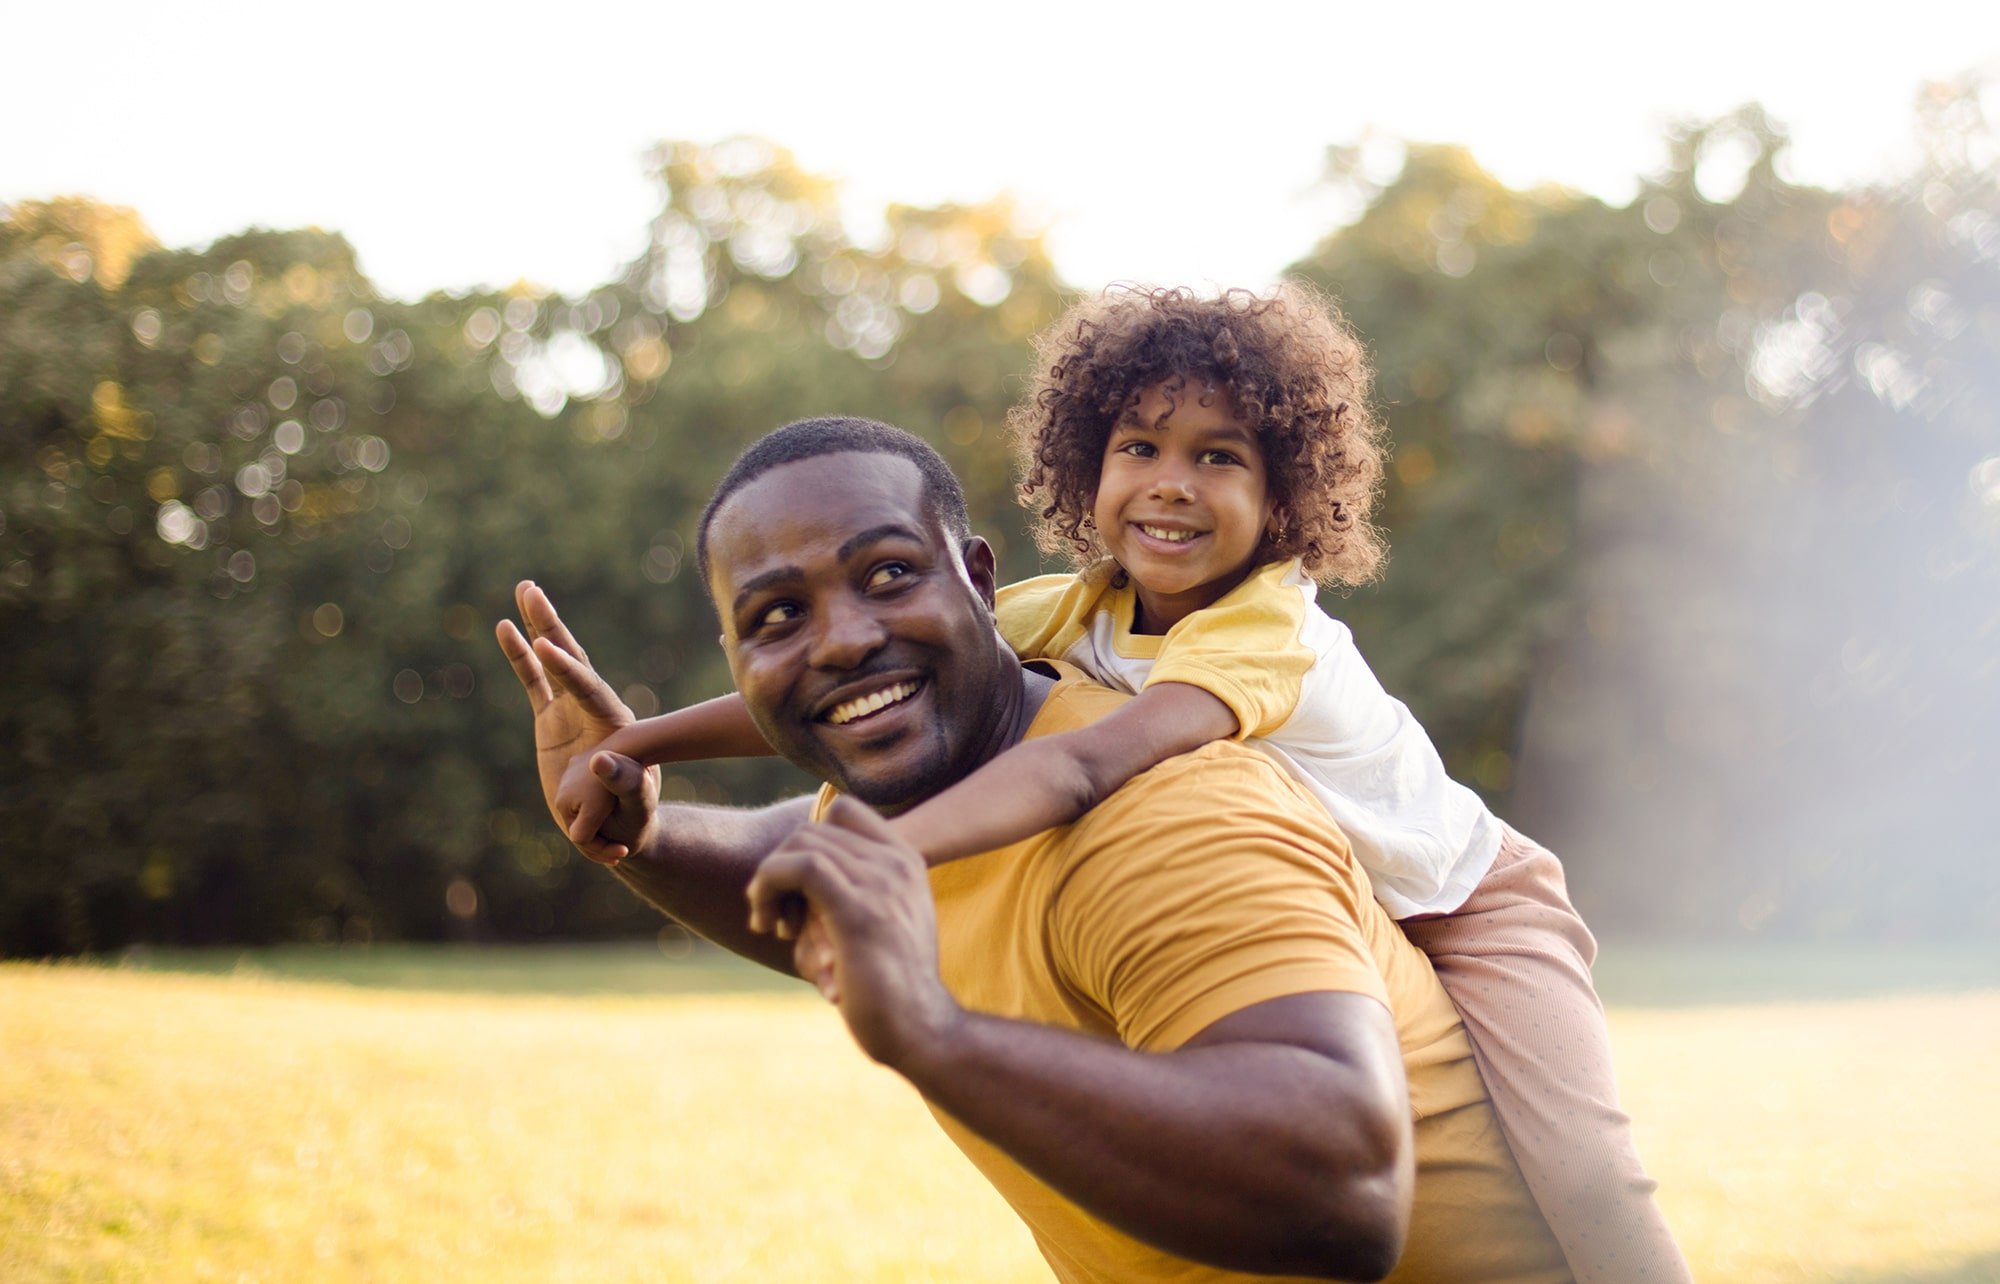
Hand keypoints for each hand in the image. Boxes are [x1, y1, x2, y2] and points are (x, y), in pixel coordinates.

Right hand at [495, 580, 659, 862]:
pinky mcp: (552, 719)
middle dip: (552, 627)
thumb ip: (625, 785)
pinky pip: (533, 681)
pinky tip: (505, 626)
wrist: (622, 825)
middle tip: (532, 592)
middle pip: (573, 660)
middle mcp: (595, 708)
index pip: (590, 690)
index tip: (544, 647)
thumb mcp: (636, 806)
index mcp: (617, 725)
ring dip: (538, 626)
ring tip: (525, 589)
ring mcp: (572, 710)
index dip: (567, 670)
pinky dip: (520, 655)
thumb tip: (602, 761)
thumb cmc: (634, 817)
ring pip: (553, 661)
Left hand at [745, 796, 961, 1066]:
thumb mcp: (866, 924)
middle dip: (781, 868)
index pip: (843, 811)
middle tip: (776, 918)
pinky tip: (765, 924)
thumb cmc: (882, 988)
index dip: (807, 842)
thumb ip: (836, 890)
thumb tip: (778, 873)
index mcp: (905, 861)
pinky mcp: (859, 911)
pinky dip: (768, 885)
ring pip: (801, 843)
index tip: (796, 888)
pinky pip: (800, 867)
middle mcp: (897, 863)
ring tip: (770, 925)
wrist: (919, 1031)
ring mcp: (882, 883)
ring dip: (769, 881)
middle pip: (812, 830)